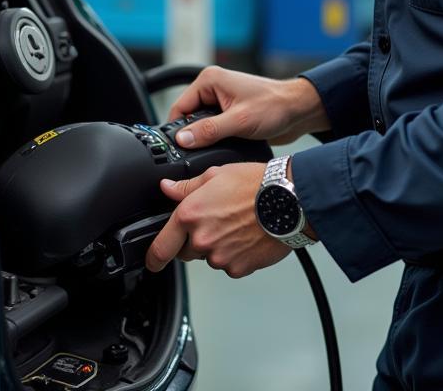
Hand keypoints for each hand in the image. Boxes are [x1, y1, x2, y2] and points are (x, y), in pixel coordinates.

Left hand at [144, 163, 290, 277]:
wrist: (289, 201)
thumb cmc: (256, 184)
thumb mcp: (216, 174)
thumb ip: (187, 186)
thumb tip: (167, 188)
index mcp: (190, 215)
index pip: (160, 248)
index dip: (153, 257)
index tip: (153, 261)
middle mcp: (201, 240)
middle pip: (187, 252)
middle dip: (195, 241)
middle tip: (216, 221)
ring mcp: (220, 257)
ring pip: (210, 257)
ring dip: (217, 246)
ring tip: (237, 224)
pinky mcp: (239, 268)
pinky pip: (230, 265)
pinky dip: (236, 254)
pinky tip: (247, 235)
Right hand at [167, 66, 329, 148]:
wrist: (299, 111)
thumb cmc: (275, 106)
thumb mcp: (239, 121)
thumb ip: (209, 131)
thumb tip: (183, 139)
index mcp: (210, 80)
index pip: (180, 106)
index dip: (177, 129)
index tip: (176, 149)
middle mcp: (213, 88)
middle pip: (188, 117)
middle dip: (192, 135)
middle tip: (195, 154)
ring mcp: (221, 102)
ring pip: (200, 126)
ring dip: (205, 139)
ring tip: (210, 152)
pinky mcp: (229, 114)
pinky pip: (213, 130)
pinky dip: (214, 140)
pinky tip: (220, 149)